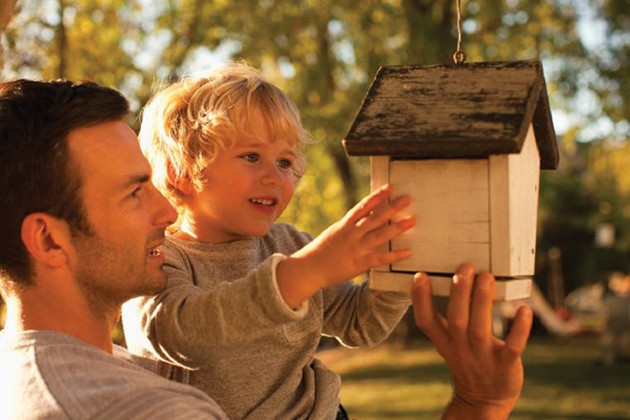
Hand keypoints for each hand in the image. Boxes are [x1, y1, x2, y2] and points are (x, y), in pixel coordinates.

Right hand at [277, 184, 414, 307]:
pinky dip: (394, 255)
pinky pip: (380, 258)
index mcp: (344, 225)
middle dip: (392, 208)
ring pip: (379, 235)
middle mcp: (351, 234)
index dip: (377, 196)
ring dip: (397, 228)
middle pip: (375, 218)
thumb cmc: (319, 252)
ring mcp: (355, 249)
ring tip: (412, 221)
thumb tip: (362, 219)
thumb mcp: (333, 234)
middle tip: (408, 199)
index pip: (363, 206)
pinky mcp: (359, 264)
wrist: (307, 269)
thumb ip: (348, 227)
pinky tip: (408, 252)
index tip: (390, 187)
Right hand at [411, 264, 532, 419]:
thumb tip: (451, 280)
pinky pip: (513, 347)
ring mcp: (483, 358)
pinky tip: (524, 309)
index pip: (426, 321)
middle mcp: (461, 349)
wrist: (485, 400)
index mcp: (445, 342)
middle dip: (459, 293)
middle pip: (456, 320)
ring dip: (482, 302)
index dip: (420, 299)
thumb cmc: (468, 361)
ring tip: (486, 277)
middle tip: (464, 268)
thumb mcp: (449, 343)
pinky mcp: (506, 366)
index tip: (420, 275)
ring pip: (480, 329)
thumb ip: (448, 317)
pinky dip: (519, 329)